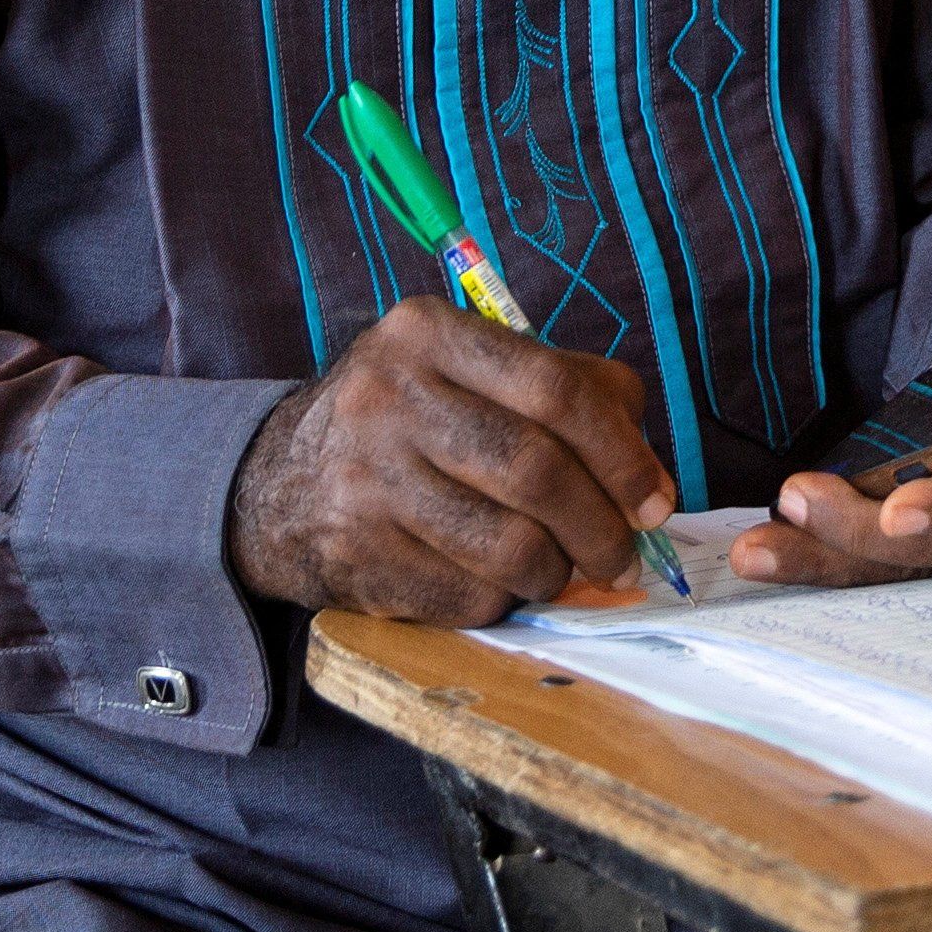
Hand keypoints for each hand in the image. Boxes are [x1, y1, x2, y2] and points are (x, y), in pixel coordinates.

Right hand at [223, 296, 682, 623]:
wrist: (277, 486)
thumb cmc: (410, 425)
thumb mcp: (471, 373)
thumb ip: (572, 397)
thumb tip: (653, 482)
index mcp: (426, 333)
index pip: (553, 389)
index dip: (621, 452)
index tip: (654, 500)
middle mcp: (387, 398)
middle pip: (535, 470)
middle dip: (601, 526)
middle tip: (625, 556)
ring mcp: (365, 481)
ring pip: (508, 545)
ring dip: (557, 571)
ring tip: (564, 570)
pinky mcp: (356, 555)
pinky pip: (468, 594)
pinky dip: (504, 598)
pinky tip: (500, 582)